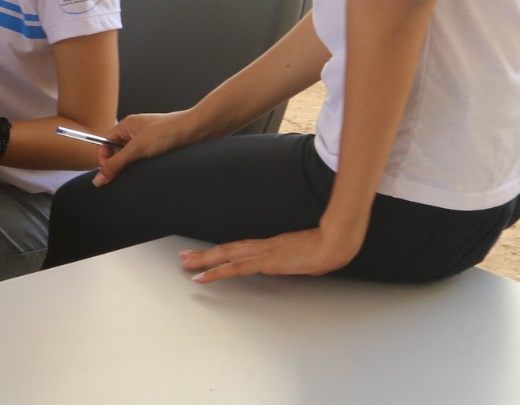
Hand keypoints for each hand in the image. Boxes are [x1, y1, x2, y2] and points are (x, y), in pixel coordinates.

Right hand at [91, 110, 202, 186]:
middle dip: (119, 163)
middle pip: (116, 150)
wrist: (196, 129)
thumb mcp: (137, 150)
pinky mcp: (158, 145)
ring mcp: (147, 138)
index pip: (104, 143)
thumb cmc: (168, 131)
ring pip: (131, 155)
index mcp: (125, 125)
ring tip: (143, 168)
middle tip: (127, 173)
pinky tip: (151, 168)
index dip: (104, 159)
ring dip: (133, 165)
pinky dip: (144, 164)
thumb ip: (116, 164)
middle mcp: (135, 130)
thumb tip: (98, 179)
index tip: (110, 172)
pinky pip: (144, 157)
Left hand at [177, 223, 363, 283]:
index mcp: (271, 246)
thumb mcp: (310, 258)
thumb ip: (301, 261)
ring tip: (185, 264)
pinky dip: (216, 272)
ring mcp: (262, 252)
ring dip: (203, 261)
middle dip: (204, 254)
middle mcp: (262, 246)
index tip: (206, 254)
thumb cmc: (328, 249)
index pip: (239, 248)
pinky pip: (234, 267)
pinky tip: (202, 277)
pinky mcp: (264, 261)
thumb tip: (303, 264)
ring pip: (225, 255)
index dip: (221, 252)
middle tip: (184, 257)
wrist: (335, 243)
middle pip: (226, 249)